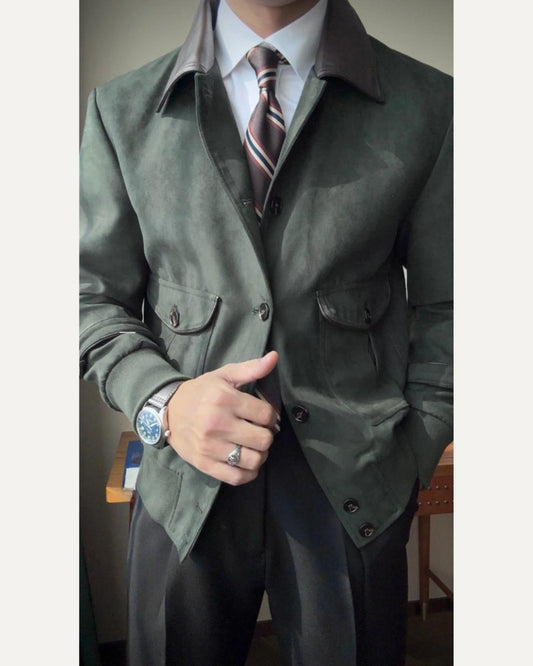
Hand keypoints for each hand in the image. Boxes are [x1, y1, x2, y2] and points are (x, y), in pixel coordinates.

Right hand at [166, 351, 279, 484]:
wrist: (168, 411)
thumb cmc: (202, 392)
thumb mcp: (224, 375)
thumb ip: (251, 368)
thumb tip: (274, 357)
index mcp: (224, 399)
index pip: (266, 415)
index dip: (271, 416)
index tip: (263, 416)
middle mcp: (217, 423)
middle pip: (263, 439)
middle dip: (266, 435)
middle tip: (259, 431)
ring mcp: (210, 446)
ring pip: (254, 460)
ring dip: (260, 455)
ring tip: (253, 446)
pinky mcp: (204, 464)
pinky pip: (237, 477)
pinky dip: (248, 473)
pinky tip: (246, 462)